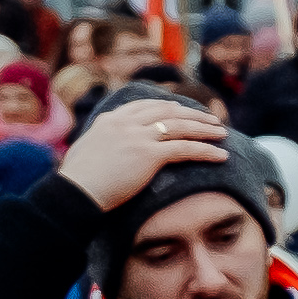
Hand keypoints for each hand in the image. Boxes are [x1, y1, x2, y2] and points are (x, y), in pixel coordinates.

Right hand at [58, 93, 230, 209]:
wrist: (74, 192)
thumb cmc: (78, 180)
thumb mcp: (87, 151)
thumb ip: (101, 142)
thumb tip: (104, 148)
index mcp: (109, 120)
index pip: (144, 106)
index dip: (167, 106)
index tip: (182, 109)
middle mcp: (125, 123)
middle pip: (167, 112)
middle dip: (193, 114)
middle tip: (211, 119)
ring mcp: (137, 137)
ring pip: (181, 127)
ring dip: (205, 130)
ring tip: (223, 134)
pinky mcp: (148, 154)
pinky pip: (185, 149)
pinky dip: (206, 151)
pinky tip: (222, 156)